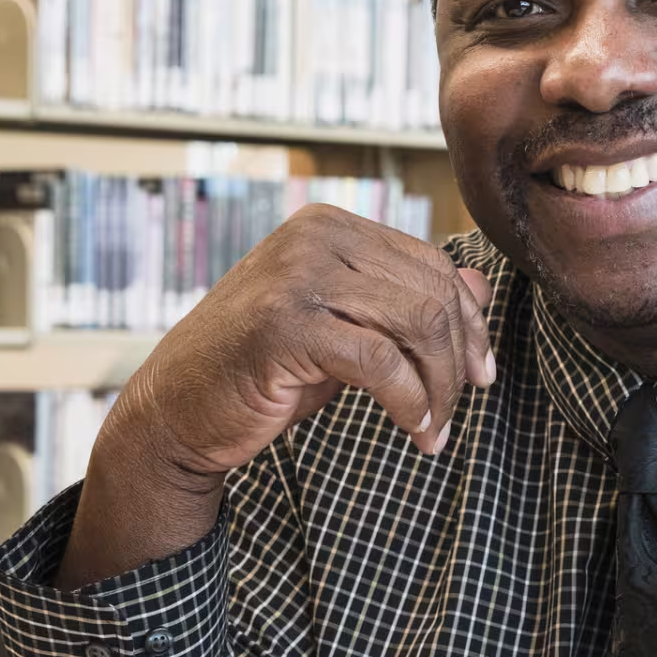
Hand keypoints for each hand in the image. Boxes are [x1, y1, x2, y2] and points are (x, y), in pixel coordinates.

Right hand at [58, 205, 493, 585]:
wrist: (174, 412)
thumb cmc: (261, 371)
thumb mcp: (343, 328)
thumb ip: (403, 302)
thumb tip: (482, 285)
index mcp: (328, 225)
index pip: (429, 264)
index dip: (467, 322)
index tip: (481, 373)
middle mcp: (313, 236)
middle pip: (430, 292)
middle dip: (458, 360)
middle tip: (458, 411)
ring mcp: (295, 276)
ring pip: (415, 323)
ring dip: (439, 387)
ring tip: (436, 430)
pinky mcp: (285, 325)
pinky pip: (380, 361)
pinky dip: (410, 402)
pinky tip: (415, 430)